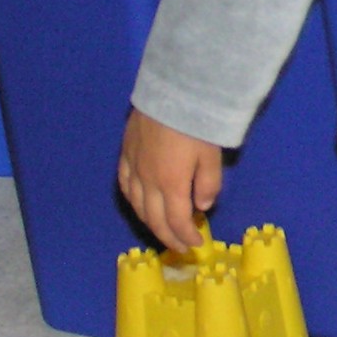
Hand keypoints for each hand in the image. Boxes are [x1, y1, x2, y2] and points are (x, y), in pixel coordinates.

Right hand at [118, 109, 222, 251]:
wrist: (173, 90)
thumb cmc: (197, 122)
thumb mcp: (212, 155)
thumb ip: (208, 184)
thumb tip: (201, 207)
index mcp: (170, 184)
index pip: (175, 221)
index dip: (185, 237)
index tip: (195, 245)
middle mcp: (147, 180)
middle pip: (153, 218)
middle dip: (167, 236)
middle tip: (179, 247)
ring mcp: (133, 166)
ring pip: (137, 205)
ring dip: (149, 221)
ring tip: (163, 229)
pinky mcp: (126, 152)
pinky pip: (125, 184)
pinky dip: (133, 200)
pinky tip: (139, 203)